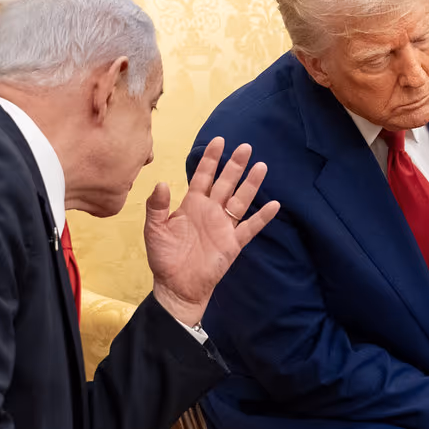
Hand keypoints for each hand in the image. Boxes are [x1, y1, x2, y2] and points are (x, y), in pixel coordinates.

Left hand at [144, 137, 279, 326]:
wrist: (176, 287)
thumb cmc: (164, 258)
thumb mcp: (154, 230)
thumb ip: (156, 207)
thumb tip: (162, 183)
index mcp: (192, 205)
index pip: (203, 176)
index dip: (211, 159)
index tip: (219, 141)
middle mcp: (211, 211)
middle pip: (226, 183)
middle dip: (235, 165)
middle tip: (245, 147)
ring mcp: (223, 226)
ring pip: (240, 200)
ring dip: (251, 184)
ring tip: (261, 166)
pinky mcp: (232, 243)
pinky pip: (250, 227)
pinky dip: (261, 217)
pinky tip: (274, 205)